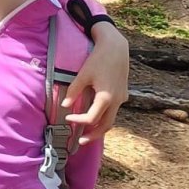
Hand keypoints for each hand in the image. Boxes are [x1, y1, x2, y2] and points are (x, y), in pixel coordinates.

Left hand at [64, 21, 128, 142]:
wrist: (116, 47)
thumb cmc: (98, 59)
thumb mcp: (83, 74)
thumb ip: (74, 90)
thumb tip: (65, 105)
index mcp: (106, 97)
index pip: (91, 118)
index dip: (78, 121)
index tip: (67, 117)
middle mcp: (117, 100)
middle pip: (106, 125)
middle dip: (93, 135)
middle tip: (81, 141)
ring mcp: (122, 97)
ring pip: (112, 118)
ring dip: (100, 127)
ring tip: (88, 132)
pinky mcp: (123, 93)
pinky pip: (114, 109)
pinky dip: (105, 116)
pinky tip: (96, 115)